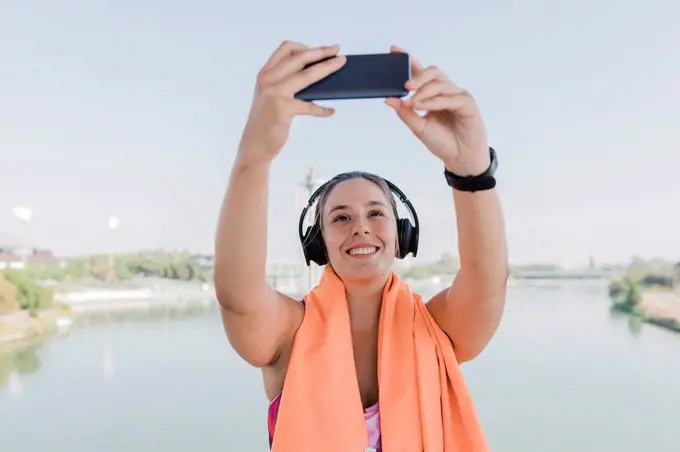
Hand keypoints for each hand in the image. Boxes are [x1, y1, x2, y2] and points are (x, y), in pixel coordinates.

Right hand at [237, 41, 346, 166]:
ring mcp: (275, 92)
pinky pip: (310, 106)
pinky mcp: (283, 108)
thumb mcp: (271, 97)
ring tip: (340, 66)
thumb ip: (286, 84)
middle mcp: (269, 79)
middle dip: (322, 52)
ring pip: (308, 75)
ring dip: (327, 68)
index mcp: (265, 73)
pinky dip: (322, 109)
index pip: (286, 49)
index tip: (322, 50)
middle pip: (300, 57)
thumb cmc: (266, 122)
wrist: (254, 145)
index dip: (306, 46)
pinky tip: (330, 111)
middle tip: (337, 51)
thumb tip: (317, 77)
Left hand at [385, 46, 489, 175]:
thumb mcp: (418, 127)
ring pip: (439, 84)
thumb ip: (405, 113)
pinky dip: (433, 102)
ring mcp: (457, 96)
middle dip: (417, 76)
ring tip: (411, 103)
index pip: (420, 72)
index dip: (408, 60)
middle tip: (404, 86)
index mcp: (432, 94)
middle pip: (432, 72)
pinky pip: (449, 98)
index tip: (393, 50)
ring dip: (423, 93)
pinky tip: (422, 106)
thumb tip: (389, 99)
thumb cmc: (442, 141)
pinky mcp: (467, 103)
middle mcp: (445, 91)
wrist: (459, 158)